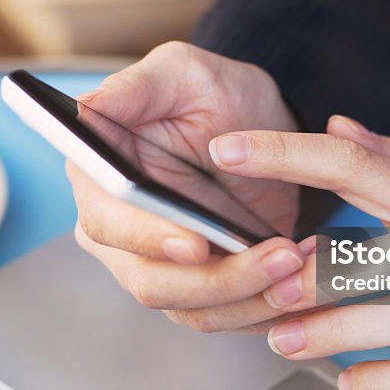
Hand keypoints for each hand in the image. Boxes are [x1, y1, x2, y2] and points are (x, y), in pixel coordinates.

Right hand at [70, 42, 308, 330]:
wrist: (262, 125)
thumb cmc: (215, 92)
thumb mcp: (181, 72)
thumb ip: (134, 88)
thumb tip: (85, 109)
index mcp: (98, 179)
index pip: (108, 224)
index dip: (148, 239)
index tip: (195, 242)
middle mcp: (119, 231)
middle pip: (152, 281)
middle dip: (219, 278)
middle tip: (280, 256)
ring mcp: (159, 265)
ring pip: (194, 309)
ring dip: (252, 296)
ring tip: (301, 263)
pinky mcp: (202, 287)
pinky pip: (228, 317)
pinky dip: (267, 307)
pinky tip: (304, 282)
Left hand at [208, 115, 389, 389]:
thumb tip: (338, 125)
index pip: (358, 166)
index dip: (289, 156)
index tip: (227, 149)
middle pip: (381, 244)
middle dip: (315, 264)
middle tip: (262, 279)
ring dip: (337, 329)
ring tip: (286, 340)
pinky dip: (386, 380)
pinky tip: (350, 383)